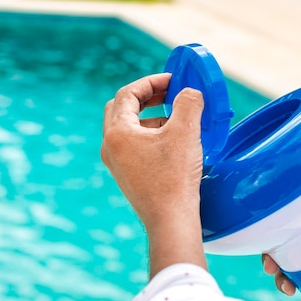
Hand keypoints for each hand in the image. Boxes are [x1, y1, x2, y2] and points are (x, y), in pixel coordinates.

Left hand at [101, 73, 206, 276]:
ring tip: (177, 119)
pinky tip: (174, 142)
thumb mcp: (186, 131)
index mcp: (117, 132)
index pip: (128, 93)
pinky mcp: (127, 175)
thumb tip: (190, 92)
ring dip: (151, 116)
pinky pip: (134, 145)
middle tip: (168, 93)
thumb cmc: (175, 177)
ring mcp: (117, 163)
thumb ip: (188, 102)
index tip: (172, 80)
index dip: (151, 81)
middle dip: (146, 97)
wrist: (171, 220)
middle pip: (121, 108)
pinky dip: (151, 134)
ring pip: (129, 127)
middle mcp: (110, 146)